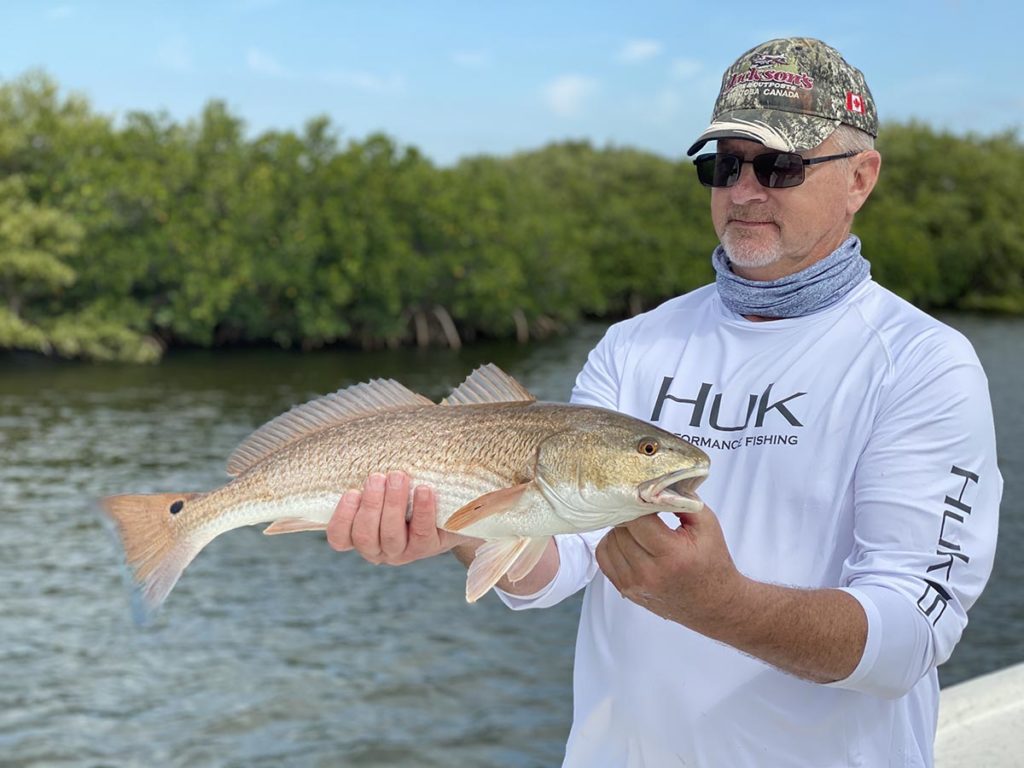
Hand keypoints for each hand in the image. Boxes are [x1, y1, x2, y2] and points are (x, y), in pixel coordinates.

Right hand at [326, 471, 475, 564]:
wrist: (447, 510)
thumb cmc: (405, 492)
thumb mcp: (384, 487)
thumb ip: (371, 481)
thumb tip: (363, 450)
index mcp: (360, 536)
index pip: (339, 538)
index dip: (342, 518)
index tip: (351, 492)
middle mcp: (378, 550)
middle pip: (365, 536)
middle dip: (370, 505)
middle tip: (377, 477)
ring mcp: (402, 552)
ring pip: (391, 536)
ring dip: (393, 505)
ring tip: (398, 477)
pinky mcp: (428, 547)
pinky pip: (422, 533)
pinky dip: (422, 510)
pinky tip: (424, 490)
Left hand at [595, 506, 746, 630]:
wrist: (714, 604)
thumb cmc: (712, 562)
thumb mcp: (707, 525)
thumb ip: (683, 501)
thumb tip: (656, 484)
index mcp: (671, 555)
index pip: (636, 520)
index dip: (637, 503)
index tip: (645, 496)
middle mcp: (649, 573)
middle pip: (621, 530)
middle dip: (630, 515)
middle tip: (641, 510)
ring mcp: (634, 584)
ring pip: (609, 542)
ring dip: (620, 529)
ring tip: (638, 527)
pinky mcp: (626, 590)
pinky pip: (603, 558)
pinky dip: (612, 544)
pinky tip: (629, 541)